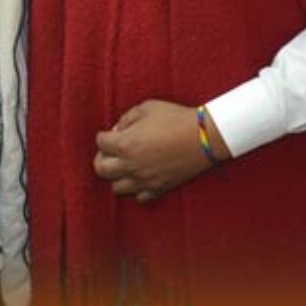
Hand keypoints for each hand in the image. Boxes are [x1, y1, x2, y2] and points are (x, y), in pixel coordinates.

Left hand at [93, 99, 219, 202]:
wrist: (205, 136)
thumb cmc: (177, 118)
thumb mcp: (148, 107)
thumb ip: (127, 118)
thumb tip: (118, 130)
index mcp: (125, 143)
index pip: (100, 142)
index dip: (105, 135)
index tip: (113, 133)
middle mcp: (130, 165)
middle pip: (100, 169)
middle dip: (103, 158)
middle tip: (113, 151)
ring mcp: (144, 179)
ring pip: (116, 188)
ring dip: (118, 176)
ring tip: (128, 166)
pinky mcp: (159, 188)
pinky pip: (140, 197)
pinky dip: (138, 189)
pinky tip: (144, 176)